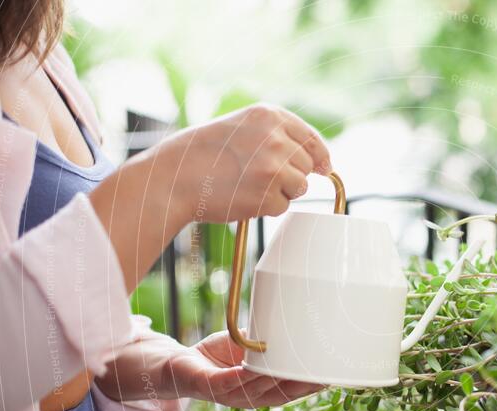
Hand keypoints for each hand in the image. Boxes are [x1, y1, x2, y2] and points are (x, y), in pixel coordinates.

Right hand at [143, 104, 331, 222]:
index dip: (320, 156)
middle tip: (258, 177)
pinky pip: (282, 207)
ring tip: (248, 185)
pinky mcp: (268, 195)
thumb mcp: (242, 128)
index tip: (324, 167)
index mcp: (269, 115)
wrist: (173, 177)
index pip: (312, 138)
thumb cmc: (203, 154)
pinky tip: (242, 197)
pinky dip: (266, 208)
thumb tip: (320, 162)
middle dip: (291, 175)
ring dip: (280, 191)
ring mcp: (273, 167)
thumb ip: (277, 136)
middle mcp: (275, 138)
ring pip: (299, 187)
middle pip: (306, 165)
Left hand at [165, 330, 324, 407]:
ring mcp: (230, 396)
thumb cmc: (217, 356)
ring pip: (260, 389)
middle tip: (324, 370)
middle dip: (303, 383)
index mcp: (263, 392)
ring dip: (279, 377)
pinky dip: (247, 375)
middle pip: (282, 393)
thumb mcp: (250, 346)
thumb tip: (294, 323)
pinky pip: (232, 381)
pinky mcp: (210, 387)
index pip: (293, 392)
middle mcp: (250, 399)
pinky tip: (259, 366)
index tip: (334, 374)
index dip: (313, 385)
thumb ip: (269, 342)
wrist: (178, 365)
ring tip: (298, 364)